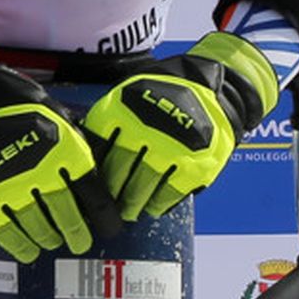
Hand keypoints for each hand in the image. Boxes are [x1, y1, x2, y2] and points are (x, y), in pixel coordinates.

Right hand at [0, 34, 106, 263]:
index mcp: (66, 152)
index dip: (106, 218)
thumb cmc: (16, 102)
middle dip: (77, 234)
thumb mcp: (57, 115)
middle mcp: (42, 173)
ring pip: (38, 227)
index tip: (109, 228)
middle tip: (80, 243)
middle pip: (67, 217)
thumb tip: (97, 176)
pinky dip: (18, 245)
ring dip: (48, 238)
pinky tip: (27, 251)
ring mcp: (11, 188)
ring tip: (51, 241)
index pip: (95, 197)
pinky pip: (5, 232)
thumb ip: (76, 147)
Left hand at [81, 31, 275, 219]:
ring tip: (128, 211)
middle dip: (110, 196)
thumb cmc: (160, 96)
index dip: (91, 175)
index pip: (96, 153)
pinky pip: (167, 195)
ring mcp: (170, 150)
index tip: (89, 189)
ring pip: (140, 190)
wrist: (213, 88)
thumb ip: (107, 126)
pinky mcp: (194, 166)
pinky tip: (152, 207)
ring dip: (131, 205)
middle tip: (108, 208)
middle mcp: (142, 131)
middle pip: (116, 175)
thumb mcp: (127, 97)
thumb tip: (85, 160)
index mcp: (118, 112)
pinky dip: (157, 204)